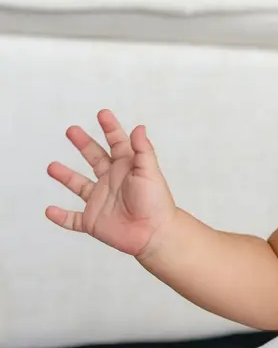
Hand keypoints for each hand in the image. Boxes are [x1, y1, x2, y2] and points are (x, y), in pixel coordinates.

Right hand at [46, 110, 177, 257]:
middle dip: (83, 144)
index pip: (117, 143)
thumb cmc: (157, 203)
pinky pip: (72, 220)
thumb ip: (143, 150)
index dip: (110, 128)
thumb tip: (139, 127)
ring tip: (52, 166)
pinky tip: (50, 211)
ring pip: (79, 186)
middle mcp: (112, 182)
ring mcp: (101, 201)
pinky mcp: (93, 221)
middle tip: (71, 130)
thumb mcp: (150, 172)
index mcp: (126, 168)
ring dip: (66, 176)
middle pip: (95, 158)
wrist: (155, 234)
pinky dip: (60, 216)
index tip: (102, 114)